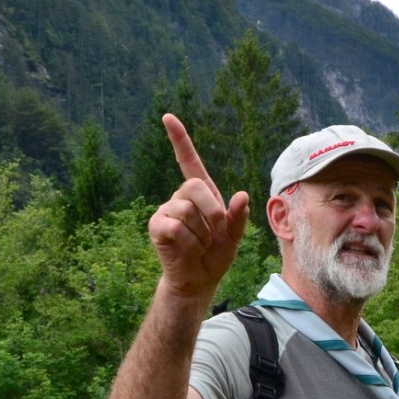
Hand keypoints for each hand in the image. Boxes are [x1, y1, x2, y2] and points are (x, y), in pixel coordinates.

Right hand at [147, 113, 249, 302]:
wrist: (199, 281)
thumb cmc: (216, 256)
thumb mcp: (234, 237)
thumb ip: (238, 217)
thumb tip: (242, 195)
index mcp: (200, 195)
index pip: (188, 161)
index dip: (180, 140)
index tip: (168, 117)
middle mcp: (180, 198)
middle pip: (194, 187)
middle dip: (212, 211)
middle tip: (218, 231)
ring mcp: (166, 211)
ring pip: (186, 210)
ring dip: (202, 233)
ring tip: (201, 245)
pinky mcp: (157, 226)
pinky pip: (176, 227)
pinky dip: (190, 242)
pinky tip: (189, 250)